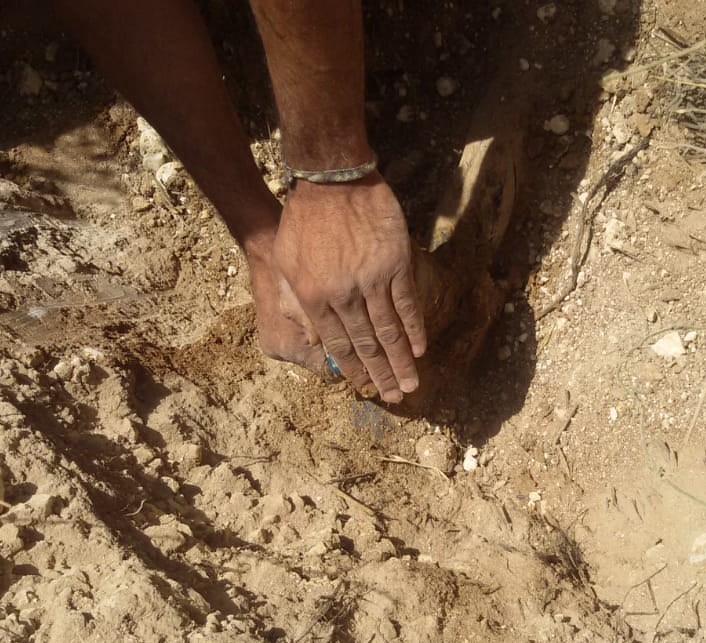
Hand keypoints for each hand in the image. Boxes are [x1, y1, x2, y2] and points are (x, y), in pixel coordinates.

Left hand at [273, 173, 425, 402]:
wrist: (330, 181)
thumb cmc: (302, 219)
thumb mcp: (284, 262)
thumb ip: (295, 300)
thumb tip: (310, 337)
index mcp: (313, 298)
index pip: (337, 344)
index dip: (353, 369)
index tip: (365, 387)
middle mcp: (343, 295)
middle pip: (365, 344)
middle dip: (381, 375)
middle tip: (394, 397)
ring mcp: (371, 280)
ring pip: (388, 331)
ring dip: (401, 361)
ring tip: (411, 385)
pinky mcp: (395, 264)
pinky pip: (406, 304)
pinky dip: (414, 328)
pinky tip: (420, 348)